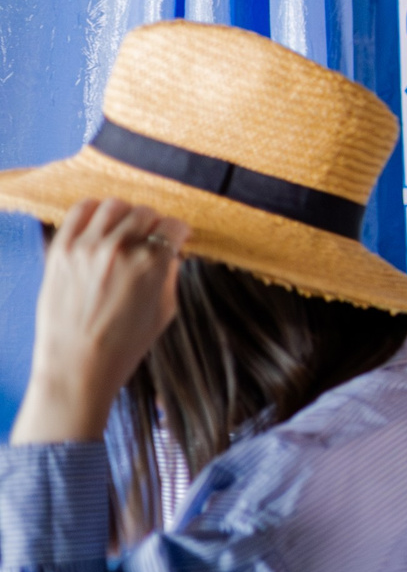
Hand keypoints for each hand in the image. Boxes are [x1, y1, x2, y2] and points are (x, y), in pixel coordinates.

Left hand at [12, 199, 188, 443]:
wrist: (78, 365)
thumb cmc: (123, 345)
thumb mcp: (164, 311)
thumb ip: (170, 274)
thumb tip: (172, 252)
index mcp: (151, 264)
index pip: (174, 227)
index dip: (179, 234)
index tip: (177, 239)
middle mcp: (119, 249)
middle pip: (146, 213)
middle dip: (154, 224)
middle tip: (151, 238)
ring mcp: (86, 247)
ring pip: (115, 205)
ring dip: (126, 215)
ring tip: (125, 230)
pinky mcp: (61, 250)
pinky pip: (80, 210)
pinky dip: (94, 210)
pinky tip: (100, 224)